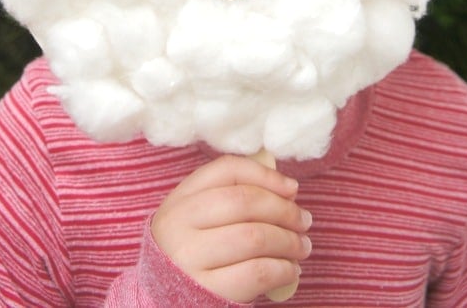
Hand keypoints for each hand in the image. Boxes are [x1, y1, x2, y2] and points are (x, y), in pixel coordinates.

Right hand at [151, 154, 311, 302]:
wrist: (162, 299)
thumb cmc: (193, 252)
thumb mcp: (197, 218)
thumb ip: (229, 197)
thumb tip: (286, 190)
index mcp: (180, 199)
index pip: (228, 170)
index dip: (266, 176)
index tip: (292, 188)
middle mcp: (180, 224)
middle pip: (244, 202)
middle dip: (284, 210)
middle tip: (304, 220)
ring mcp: (190, 259)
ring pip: (254, 237)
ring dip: (289, 240)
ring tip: (302, 246)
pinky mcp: (206, 291)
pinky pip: (256, 272)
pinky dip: (283, 269)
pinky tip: (290, 269)